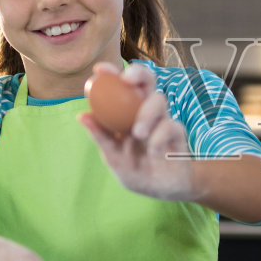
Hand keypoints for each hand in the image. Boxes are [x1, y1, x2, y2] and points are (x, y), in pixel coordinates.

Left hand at [80, 62, 197, 201]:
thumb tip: (82, 116)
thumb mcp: (113, 157)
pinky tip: (153, 152)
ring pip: (159, 99)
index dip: (112, 73)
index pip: (121, 86)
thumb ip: (101, 137)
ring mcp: (164, 120)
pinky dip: (159, 137)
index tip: (99, 70)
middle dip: (138, 73)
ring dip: (147, 113)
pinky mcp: (178, 133)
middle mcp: (146, 111)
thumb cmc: (136, 171)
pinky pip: (171, 125)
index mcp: (127, 113)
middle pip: (147, 80)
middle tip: (126, 80)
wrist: (163, 190)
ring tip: (138, 133)